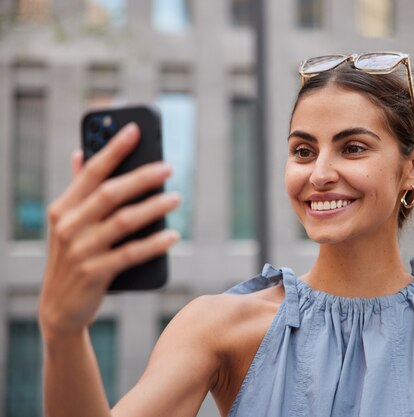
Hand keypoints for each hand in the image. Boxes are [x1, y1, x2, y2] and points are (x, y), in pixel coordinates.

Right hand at [39, 123, 179, 341]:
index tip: (136, 130)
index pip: (91, 172)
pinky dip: (154, 243)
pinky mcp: (95, 273)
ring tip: (177, 199)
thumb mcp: (68, 224)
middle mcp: (69, 226)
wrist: (59, 308)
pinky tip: (173, 235)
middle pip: (111, 193)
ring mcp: (81, 250)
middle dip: (142, 177)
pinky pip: (131, 253)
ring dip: (154, 208)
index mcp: (64, 208)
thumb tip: (81, 153)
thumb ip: (78, 189)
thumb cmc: (71, 258)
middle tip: (168, 167)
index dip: (113, 149)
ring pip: (124, 221)